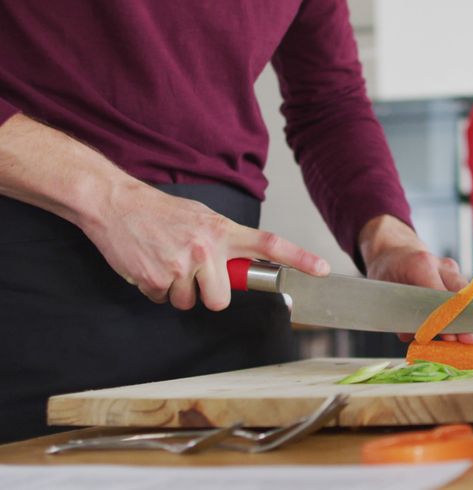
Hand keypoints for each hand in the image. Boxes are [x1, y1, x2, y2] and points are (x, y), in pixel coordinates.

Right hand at [79, 181, 328, 310]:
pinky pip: (163, 300)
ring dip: (178, 290)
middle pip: (221, 300)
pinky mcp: (155, 280)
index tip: (322, 269)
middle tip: (194, 275)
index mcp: (223, 231)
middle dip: (208, 295)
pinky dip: (156, 288)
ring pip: (189, 303)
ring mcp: (180, 266)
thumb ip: (225, 241)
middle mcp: (206, 249)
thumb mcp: (203, 218)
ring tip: (166, 261)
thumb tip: (243, 264)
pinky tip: (150, 264)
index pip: (269, 245)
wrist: (116, 204)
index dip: (299, 259)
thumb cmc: (162, 212)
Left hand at [359, 215, 472, 344]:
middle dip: (469, 322)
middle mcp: (442, 265)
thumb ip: (400, 317)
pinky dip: (472, 316)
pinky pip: (467, 297)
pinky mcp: (456, 276)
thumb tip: (415, 339)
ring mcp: (452, 270)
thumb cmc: (386, 271)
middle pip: (462, 296)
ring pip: (469, 297)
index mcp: (421, 265)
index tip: (456, 339)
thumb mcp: (383, 292)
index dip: (448, 319)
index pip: (440, 296)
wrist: (395, 249)